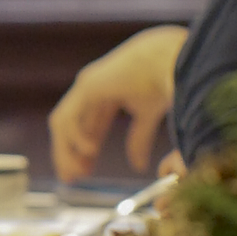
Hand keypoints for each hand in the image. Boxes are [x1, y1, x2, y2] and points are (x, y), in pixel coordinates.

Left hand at [48, 25, 188, 182]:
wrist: (171, 56)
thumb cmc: (167, 78)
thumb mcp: (149, 115)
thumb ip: (140, 138)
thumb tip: (138, 166)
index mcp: (109, 94)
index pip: (88, 125)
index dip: (85, 148)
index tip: (86, 171)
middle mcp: (93, 91)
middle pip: (72, 126)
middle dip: (70, 153)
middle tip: (73, 178)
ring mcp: (87, 87)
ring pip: (65, 123)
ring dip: (66, 150)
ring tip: (75, 172)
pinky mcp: (87, 86)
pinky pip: (70, 116)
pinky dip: (74, 136)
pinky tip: (88, 151)